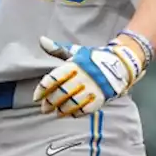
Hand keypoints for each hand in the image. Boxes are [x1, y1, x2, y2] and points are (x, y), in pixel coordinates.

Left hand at [33, 35, 147, 117]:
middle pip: (61, 93)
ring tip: (56, 113)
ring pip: (73, 103)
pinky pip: (86, 110)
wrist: (119, 64)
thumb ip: (57, 49)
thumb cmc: (91, 59)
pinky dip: (76, 113)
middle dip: (50, 103)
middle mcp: (81, 78)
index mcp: (73, 66)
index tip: (36, 98)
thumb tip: (41, 40)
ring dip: (62, 110)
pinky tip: (70, 114)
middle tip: (44, 109)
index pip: (53, 79)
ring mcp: (92, 89)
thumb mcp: (75, 51)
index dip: (43, 90)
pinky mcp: (100, 99)